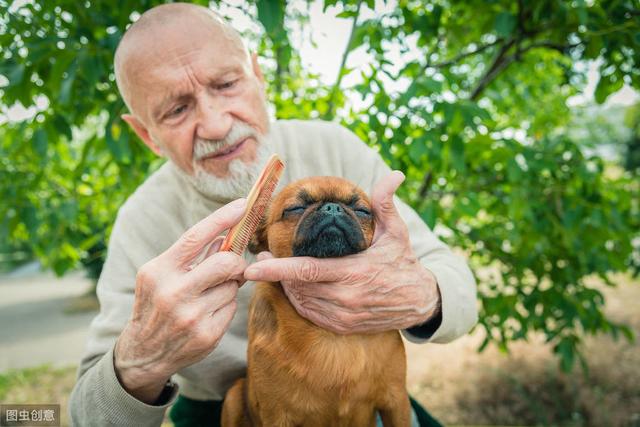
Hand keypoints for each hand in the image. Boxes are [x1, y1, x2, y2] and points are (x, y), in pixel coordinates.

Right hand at [114, 198, 246, 403]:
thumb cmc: (155, 304)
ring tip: (210, 294)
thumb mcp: (161, 275)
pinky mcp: (207, 335)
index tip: (242, 205)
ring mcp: (191, 316)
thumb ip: (191, 256)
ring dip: (229, 286)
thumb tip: (224, 237)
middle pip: (225, 263)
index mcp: (158, 271)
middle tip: (233, 265)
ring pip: (232, 286)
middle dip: (235, 262)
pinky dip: (225, 305)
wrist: (142, 354)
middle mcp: (173, 293)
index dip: (221, 218)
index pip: (194, 237)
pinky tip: (209, 313)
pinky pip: (231, 307)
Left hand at [244, 171, 440, 333]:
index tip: (254, 265)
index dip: (277, 270)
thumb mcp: (397, 232)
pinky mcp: (342, 326)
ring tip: (276, 270)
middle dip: (275, 274)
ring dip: (285, 287)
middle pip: (297, 287)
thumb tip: (395, 174)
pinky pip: (310, 315)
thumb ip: (386, 204)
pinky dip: (298, 302)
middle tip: (263, 256)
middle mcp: (346, 298)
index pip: (307, 271)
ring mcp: (343, 316)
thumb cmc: (403, 262)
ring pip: (300, 302)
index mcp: (354, 273)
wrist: (420, 301)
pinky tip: (294, 289)